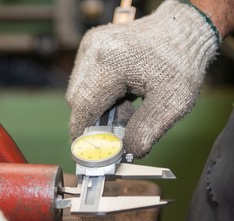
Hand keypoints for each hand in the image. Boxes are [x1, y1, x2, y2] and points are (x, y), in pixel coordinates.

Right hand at [66, 0, 218, 157]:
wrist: (183, 30)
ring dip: (97, 106)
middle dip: (94, 119)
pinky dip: (98, 92)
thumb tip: (126, 151)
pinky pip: (83, 78)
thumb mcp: (173, 102)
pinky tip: (121, 92)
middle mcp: (94, 49)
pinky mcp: (91, 44)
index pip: (83, 106)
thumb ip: (147, 130)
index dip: (81, 131)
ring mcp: (91, 44)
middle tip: (120, 126)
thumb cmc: (181, 63)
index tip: (87, 149)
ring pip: (78, 90)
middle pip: (77, 99)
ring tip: (126, 105)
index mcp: (111, 62)